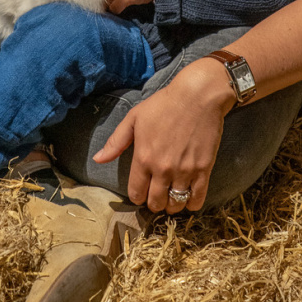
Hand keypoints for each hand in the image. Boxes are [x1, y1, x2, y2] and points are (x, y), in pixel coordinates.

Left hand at [92, 60, 235, 213]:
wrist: (198, 96)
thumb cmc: (164, 104)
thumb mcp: (134, 118)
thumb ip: (116, 142)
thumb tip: (98, 159)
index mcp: (143, 158)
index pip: (136, 193)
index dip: (137, 196)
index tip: (141, 192)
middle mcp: (162, 169)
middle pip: (155, 203)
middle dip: (153, 203)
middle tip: (156, 196)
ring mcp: (184, 171)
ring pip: (175, 204)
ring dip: (171, 205)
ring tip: (171, 197)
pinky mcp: (203, 170)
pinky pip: (197, 199)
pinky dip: (192, 204)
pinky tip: (189, 198)